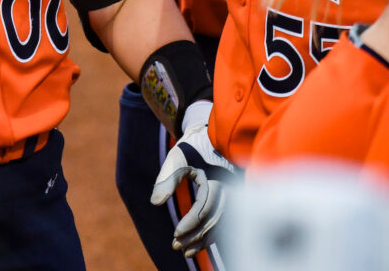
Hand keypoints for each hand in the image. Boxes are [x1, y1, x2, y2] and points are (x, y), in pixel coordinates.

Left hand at [150, 101, 235, 256]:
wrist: (210, 136)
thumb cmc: (191, 147)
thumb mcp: (176, 159)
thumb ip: (166, 180)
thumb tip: (155, 203)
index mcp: (216, 179)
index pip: (204, 208)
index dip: (190, 223)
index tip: (175, 234)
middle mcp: (229, 189)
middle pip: (213, 219)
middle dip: (195, 235)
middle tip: (176, 246)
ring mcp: (233, 194)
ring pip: (220, 223)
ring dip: (203, 238)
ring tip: (185, 251)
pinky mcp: (231, 199)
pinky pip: (223, 220)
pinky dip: (212, 233)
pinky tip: (199, 243)